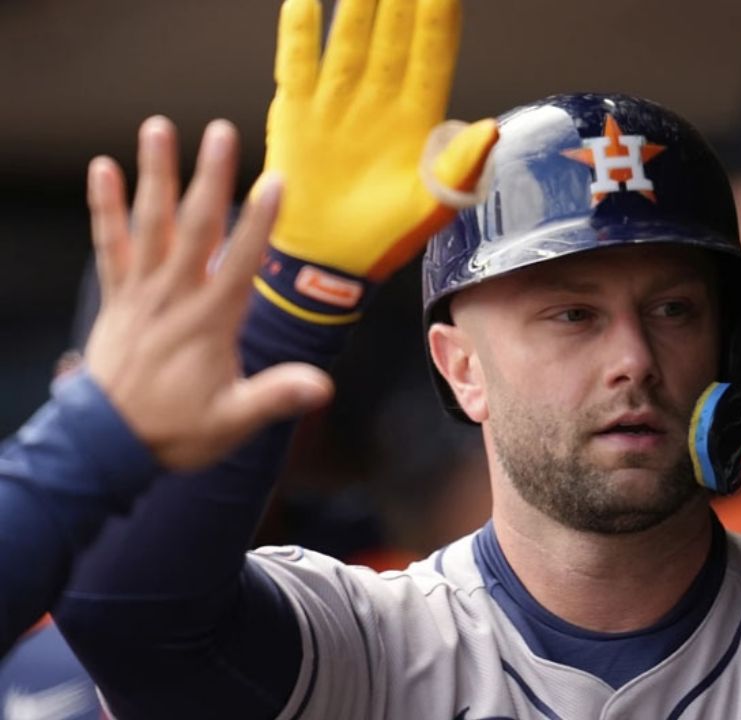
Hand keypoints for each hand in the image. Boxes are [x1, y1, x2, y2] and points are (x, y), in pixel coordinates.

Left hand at [83, 116, 333, 470]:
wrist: (106, 445)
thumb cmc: (174, 431)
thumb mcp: (233, 421)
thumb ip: (275, 397)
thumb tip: (322, 387)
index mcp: (209, 322)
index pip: (240, 262)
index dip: (259, 223)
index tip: (274, 182)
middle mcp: (174, 297)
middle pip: (194, 227)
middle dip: (209, 178)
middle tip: (220, 133)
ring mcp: (141, 293)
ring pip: (149, 225)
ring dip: (155, 175)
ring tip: (158, 128)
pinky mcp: (117, 297)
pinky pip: (110, 245)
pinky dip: (105, 208)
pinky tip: (101, 169)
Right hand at [261, 0, 497, 320]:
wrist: (329, 261)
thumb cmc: (386, 235)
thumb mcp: (433, 204)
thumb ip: (461, 165)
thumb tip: (492, 128)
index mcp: (417, 117)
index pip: (432, 54)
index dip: (437, 17)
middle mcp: (379, 99)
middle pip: (392, 33)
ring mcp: (338, 100)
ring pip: (349, 36)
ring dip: (356, 2)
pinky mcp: (298, 110)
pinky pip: (298, 60)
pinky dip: (299, 31)